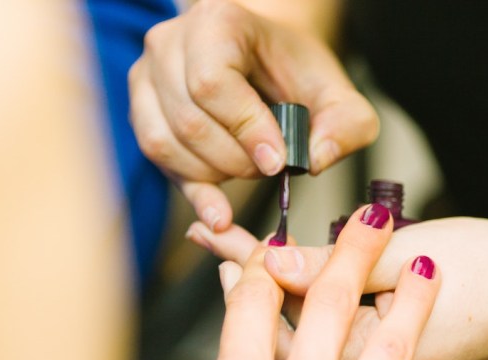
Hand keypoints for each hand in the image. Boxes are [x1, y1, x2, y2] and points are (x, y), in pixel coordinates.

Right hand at [129, 0, 377, 231]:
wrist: (264, 60)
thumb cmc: (295, 72)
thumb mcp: (337, 94)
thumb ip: (346, 126)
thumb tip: (315, 160)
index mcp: (217, 23)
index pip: (214, 83)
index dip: (245, 129)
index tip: (276, 160)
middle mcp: (170, 43)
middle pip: (189, 120)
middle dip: (234, 160)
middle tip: (268, 168)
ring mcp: (147, 75)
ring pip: (165, 142)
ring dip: (212, 174)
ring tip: (248, 170)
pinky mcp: (140, 108)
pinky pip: (156, 157)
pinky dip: (191, 187)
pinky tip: (219, 209)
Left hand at [155, 206, 487, 359]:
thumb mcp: (411, 257)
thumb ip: (338, 266)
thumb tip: (275, 262)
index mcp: (371, 356)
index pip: (290, 308)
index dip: (250, 263)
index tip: (218, 232)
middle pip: (289, 327)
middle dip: (249, 278)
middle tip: (212, 239)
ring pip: (310, 339)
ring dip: (276, 295)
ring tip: (239, 258)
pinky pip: (335, 345)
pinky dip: (311, 312)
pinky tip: (293, 285)